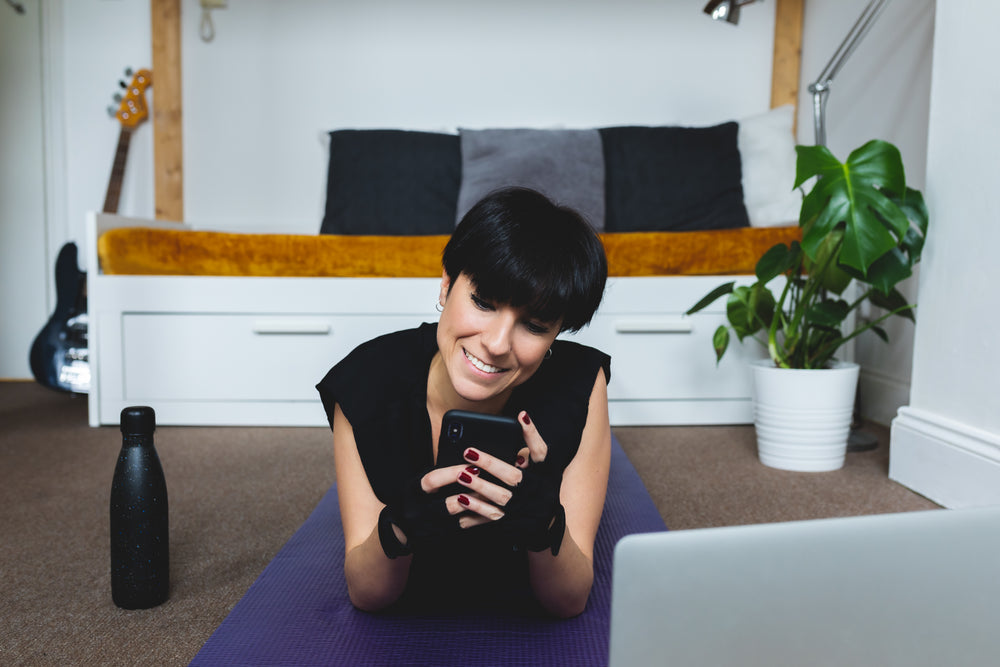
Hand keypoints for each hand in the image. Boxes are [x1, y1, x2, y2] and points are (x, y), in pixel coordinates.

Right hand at [378, 463, 504, 557]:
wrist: (400, 530)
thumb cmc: (414, 499)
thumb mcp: (419, 483)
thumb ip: (439, 476)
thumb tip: (467, 463)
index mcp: (411, 493)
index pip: (432, 481)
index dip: (453, 473)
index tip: (472, 466)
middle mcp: (418, 513)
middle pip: (448, 505)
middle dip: (471, 493)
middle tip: (491, 484)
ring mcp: (429, 529)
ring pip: (459, 520)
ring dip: (479, 507)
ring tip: (496, 496)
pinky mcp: (440, 538)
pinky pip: (464, 529)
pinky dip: (479, 519)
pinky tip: (493, 511)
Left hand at [456, 411, 565, 555]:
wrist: (544, 525)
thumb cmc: (541, 488)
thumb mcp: (544, 468)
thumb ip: (532, 446)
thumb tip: (521, 418)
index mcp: (542, 474)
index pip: (540, 451)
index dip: (531, 434)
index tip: (520, 415)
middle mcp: (533, 491)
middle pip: (513, 477)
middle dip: (491, 464)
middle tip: (468, 451)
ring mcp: (520, 509)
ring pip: (499, 499)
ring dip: (480, 487)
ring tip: (461, 475)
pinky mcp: (509, 523)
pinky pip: (490, 518)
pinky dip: (475, 511)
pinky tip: (461, 501)